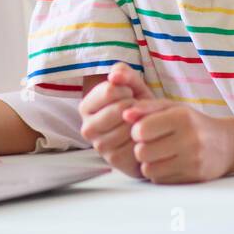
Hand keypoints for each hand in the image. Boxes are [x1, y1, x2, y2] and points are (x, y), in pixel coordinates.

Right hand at [79, 63, 152, 178]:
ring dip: (142, 123)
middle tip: (138, 110)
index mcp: (85, 106)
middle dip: (136, 106)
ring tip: (141, 121)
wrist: (148, 131)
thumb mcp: (131, 85)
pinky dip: (145, 139)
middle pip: (120, 109)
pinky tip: (144, 136)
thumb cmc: (136, 106)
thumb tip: (113, 76)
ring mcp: (100, 146)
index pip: (109, 91)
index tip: (129, 94)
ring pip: (129, 127)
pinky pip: (135, 145)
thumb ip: (123, 73)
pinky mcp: (115, 160)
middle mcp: (87, 128)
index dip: (127, 90)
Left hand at [121, 100, 233, 183]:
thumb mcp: (173, 108)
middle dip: (141, 148)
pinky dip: (158, 173)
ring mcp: (193, 161)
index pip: (142, 130)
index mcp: (182, 118)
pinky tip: (168, 163)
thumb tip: (124, 114)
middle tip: (150, 144)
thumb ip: (147, 108)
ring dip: (148, 163)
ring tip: (158, 154)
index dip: (137, 131)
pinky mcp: (193, 178)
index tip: (143, 130)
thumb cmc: (193, 123)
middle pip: (142, 152)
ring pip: (148, 169)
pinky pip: (160, 180)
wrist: (226, 144)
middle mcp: (190, 140)